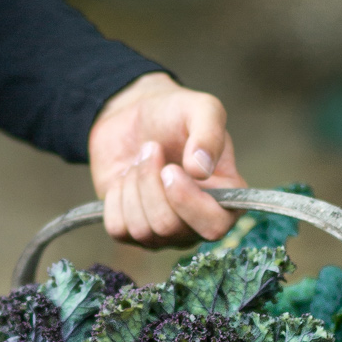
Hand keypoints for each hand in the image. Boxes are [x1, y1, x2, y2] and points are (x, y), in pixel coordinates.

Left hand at [89, 71, 244, 247]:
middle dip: (151, 183)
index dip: (187, 201)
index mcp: (225, 199)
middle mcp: (196, 223)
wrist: (133, 116)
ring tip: (141, 159)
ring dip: (134, 184)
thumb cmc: (174, 114)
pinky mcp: (131, 231)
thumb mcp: (200, 108)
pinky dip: (116, 197)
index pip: (214, 226)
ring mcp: (163, 232)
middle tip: (151, 149)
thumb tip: (200, 171)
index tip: (170, 168)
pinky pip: (117, 228)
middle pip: (169, 227)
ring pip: (142, 229)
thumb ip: (210, 134)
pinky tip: (126, 178)